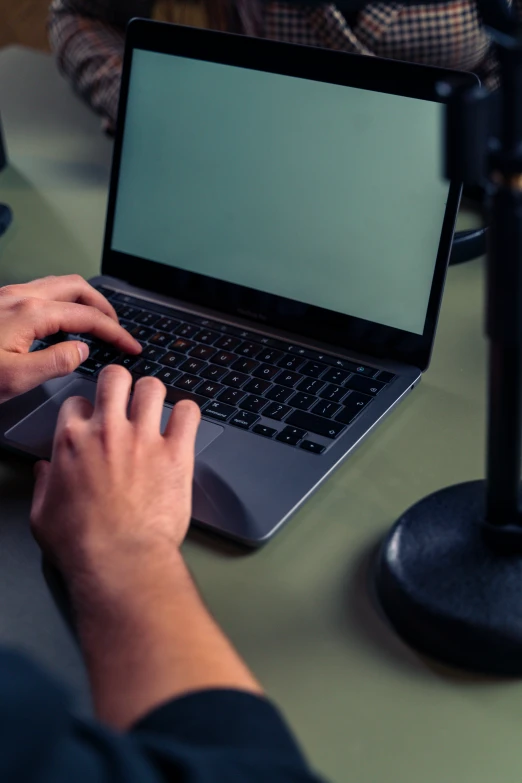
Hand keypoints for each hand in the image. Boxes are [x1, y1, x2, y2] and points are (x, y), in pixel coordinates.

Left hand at [0, 275, 140, 403]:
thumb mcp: (15, 378)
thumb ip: (55, 363)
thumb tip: (82, 351)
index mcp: (30, 313)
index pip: (87, 317)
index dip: (115, 332)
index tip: (131, 346)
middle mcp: (20, 297)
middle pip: (78, 288)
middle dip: (103, 308)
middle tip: (117, 329)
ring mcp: (8, 297)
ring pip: (59, 286)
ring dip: (83, 302)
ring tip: (96, 323)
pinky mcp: (0, 303)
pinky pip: (41, 293)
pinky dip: (62, 303)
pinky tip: (62, 323)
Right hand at [30, 365, 200, 592]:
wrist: (119, 561)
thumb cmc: (80, 543)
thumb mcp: (42, 514)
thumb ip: (43, 485)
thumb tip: (44, 472)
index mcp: (72, 441)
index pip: (78, 402)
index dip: (87, 410)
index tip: (94, 422)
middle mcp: (107, 431)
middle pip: (115, 378)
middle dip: (120, 384)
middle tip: (126, 398)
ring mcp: (144, 439)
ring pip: (152, 387)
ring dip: (154, 395)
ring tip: (156, 409)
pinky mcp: (176, 453)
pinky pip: (188, 413)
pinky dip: (188, 414)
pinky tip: (183, 423)